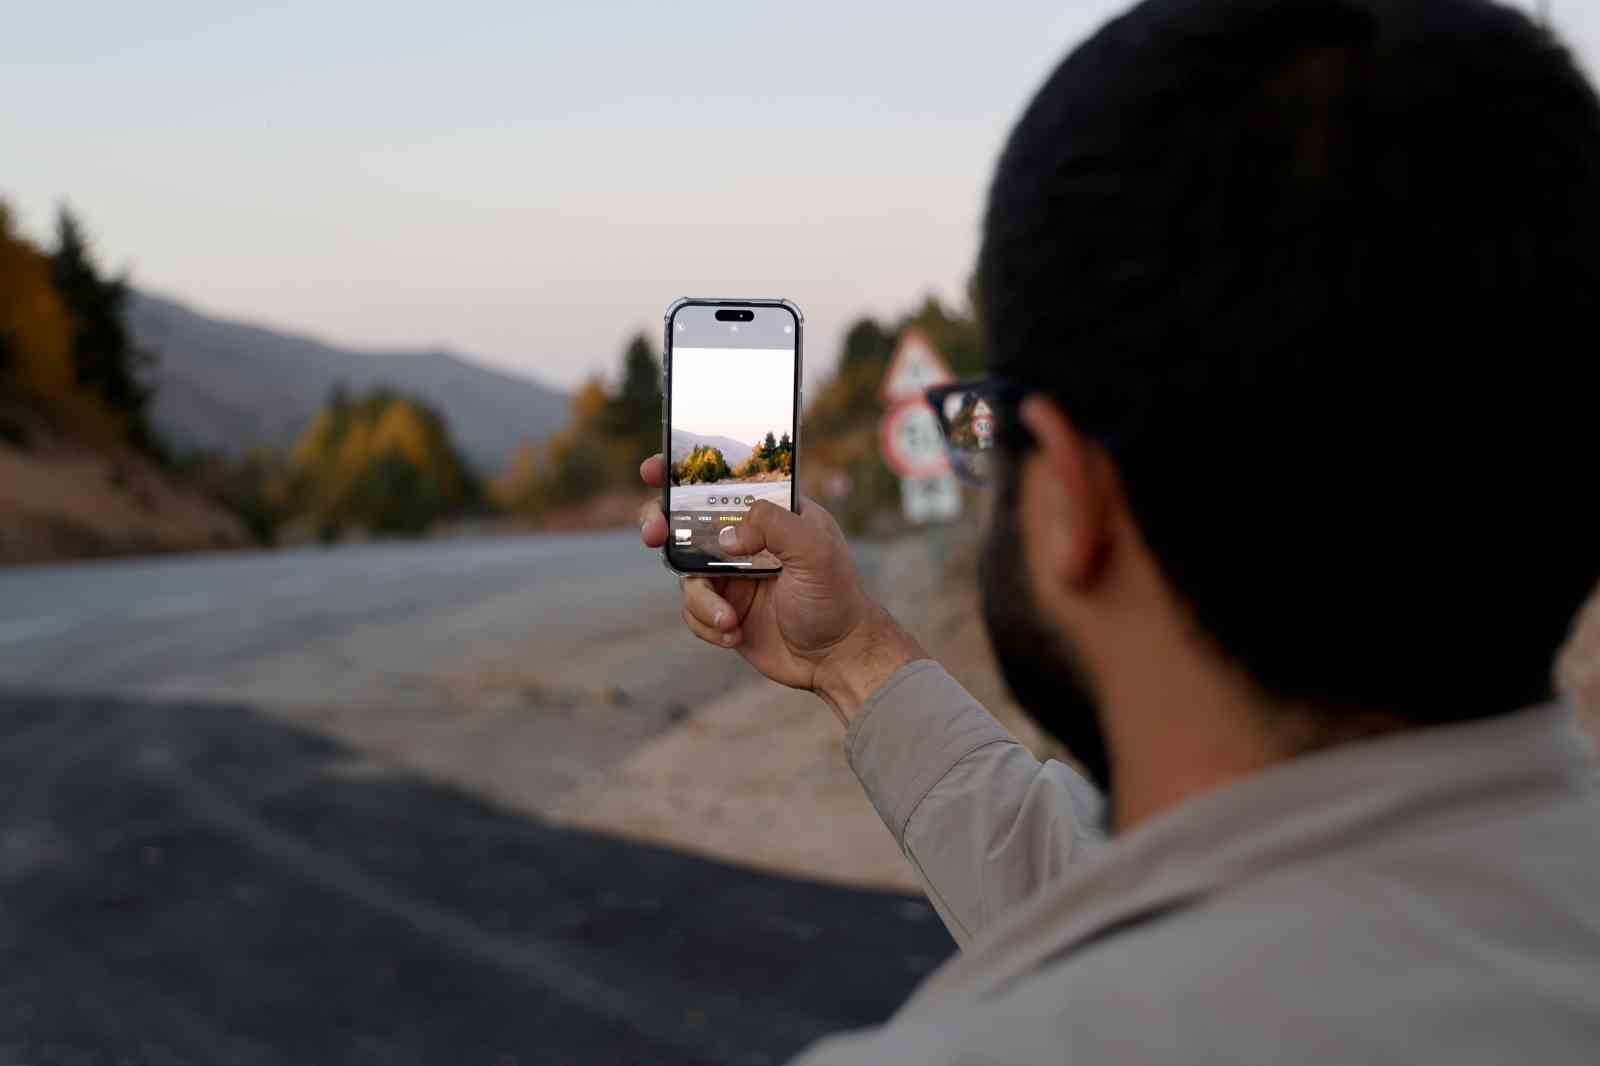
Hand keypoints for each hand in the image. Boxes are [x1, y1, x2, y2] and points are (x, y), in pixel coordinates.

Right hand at [638, 455, 925, 724]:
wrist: (836, 659)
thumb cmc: (836, 598)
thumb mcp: (815, 551)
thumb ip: (773, 525)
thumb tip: (726, 534)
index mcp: (771, 513)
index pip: (723, 481)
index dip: (683, 470)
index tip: (653, 469)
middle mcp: (747, 539)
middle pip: (686, 520)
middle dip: (661, 524)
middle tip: (653, 534)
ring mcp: (731, 575)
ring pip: (684, 573)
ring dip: (700, 600)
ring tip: (729, 621)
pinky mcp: (723, 610)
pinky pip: (692, 610)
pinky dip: (707, 624)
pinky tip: (734, 635)